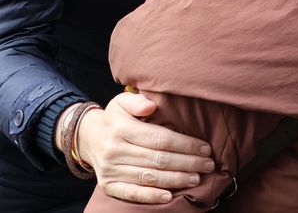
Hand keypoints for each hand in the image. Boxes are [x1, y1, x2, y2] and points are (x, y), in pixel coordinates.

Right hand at [77, 91, 214, 204]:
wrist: (89, 139)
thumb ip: (137, 101)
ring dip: (176, 179)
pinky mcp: (109, 186)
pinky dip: (152, 196)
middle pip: (158, 159)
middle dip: (188, 162)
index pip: (160, 139)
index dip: (185, 144)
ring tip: (196, 178)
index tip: (205, 148)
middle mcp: (115, 150)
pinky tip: (169, 196)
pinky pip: (132, 193)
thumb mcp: (122, 102)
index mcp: (121, 128)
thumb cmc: (115, 120)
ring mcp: (111, 170)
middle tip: (208, 164)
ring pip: (150, 177)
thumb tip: (150, 107)